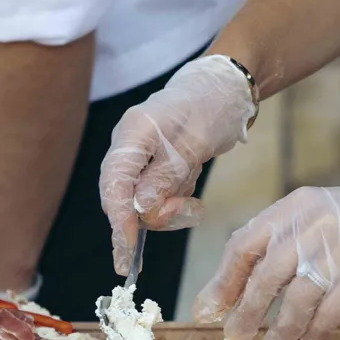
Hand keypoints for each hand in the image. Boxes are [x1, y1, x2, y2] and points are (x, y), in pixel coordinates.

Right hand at [97, 55, 256, 272]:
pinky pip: (156, 196)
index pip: (114, 183)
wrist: (224, 90)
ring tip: (195, 202)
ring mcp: (139, 157)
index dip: (119, 219)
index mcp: (133, 133)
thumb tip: (140, 210)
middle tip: (189, 211)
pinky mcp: (152, 166)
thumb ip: (165, 177)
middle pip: (124, 197)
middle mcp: (129, 146)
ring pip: (142, 202)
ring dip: (169, 208)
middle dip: (153, 214)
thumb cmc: (210, 107)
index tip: (129, 249)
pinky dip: (175, 200)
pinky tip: (192, 184)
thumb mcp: (194, 144)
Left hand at [194, 172, 339, 339]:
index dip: (223, 280)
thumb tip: (232, 290)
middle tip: (234, 336)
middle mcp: (313, 227)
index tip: (207, 309)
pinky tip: (307, 337)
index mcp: (292, 209)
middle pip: (267, 275)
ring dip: (280, 328)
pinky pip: (330, 310)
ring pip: (298, 298)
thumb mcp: (309, 217)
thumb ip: (275, 244)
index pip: (244, 244)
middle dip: (246, 310)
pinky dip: (314, 327)